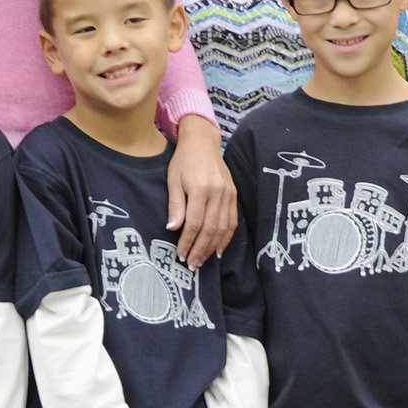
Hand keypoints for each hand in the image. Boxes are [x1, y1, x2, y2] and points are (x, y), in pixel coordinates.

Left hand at [163, 116, 238, 267]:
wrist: (203, 143)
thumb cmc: (184, 161)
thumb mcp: (173, 180)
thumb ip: (175, 205)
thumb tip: (173, 228)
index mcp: (200, 189)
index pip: (195, 223)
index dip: (188, 242)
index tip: (181, 255)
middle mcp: (218, 193)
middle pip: (211, 229)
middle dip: (201, 249)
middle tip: (192, 264)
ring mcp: (229, 194)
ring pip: (223, 228)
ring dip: (213, 247)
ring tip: (203, 260)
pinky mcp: (234, 195)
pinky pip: (232, 221)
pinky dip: (227, 237)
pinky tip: (219, 249)